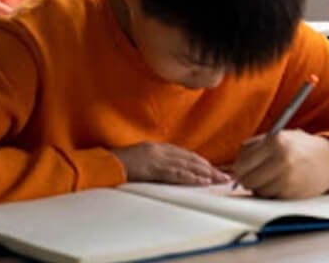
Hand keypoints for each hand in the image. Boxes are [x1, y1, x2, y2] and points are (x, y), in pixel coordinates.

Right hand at [113, 142, 229, 185]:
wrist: (104, 164)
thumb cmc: (119, 164)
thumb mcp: (140, 158)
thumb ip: (154, 161)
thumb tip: (168, 169)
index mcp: (157, 147)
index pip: (185, 154)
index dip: (200, 162)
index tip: (213, 169)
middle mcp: (161, 150)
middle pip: (190, 158)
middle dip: (209, 167)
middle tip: (224, 175)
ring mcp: (158, 158)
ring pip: (187, 165)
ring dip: (205, 173)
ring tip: (219, 179)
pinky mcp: (154, 168)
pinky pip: (176, 174)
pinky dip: (191, 177)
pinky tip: (202, 181)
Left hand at [232, 130, 328, 198]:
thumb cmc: (300, 147)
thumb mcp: (278, 136)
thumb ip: (255, 146)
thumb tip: (234, 166)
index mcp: (276, 141)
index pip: (243, 161)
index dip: (238, 168)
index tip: (240, 169)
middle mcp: (281, 159)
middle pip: (248, 179)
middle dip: (247, 179)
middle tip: (252, 175)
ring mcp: (288, 178)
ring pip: (258, 190)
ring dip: (259, 187)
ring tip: (270, 176)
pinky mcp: (292, 194)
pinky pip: (270, 197)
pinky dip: (270, 193)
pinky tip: (280, 183)